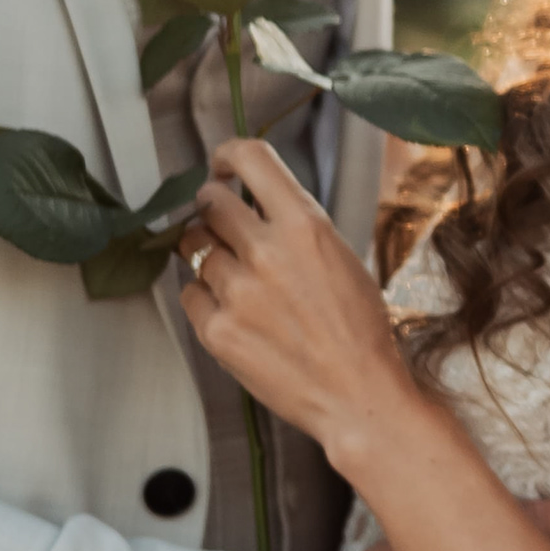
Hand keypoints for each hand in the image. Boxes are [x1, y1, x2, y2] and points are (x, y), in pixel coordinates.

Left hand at [179, 139, 416, 449]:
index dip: (227, 155)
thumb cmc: (359, 331)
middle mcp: (266, 251)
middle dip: (214, 208)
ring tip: (235, 275)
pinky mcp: (217, 330)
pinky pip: (190, 293)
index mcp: (304, 225)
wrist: (358, 395)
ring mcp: (237, 292)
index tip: (223, 166)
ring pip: (192, 246)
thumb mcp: (341, 257)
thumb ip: (295, 226)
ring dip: (207, 252)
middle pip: (209, 201)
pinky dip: (205, 296)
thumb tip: (249, 203)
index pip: (249, 157)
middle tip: (225, 225)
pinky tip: (234, 309)